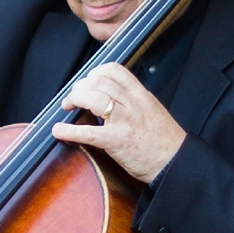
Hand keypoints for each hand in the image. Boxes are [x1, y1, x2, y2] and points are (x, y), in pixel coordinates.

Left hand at [52, 63, 184, 184]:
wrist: (175, 162)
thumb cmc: (164, 140)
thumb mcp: (152, 110)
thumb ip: (133, 101)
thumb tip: (111, 96)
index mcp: (141, 95)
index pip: (114, 70)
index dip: (95, 72)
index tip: (87, 81)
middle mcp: (132, 103)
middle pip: (98, 81)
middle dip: (79, 87)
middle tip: (73, 97)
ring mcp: (124, 121)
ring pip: (92, 98)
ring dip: (73, 99)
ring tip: (67, 107)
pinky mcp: (117, 141)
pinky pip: (89, 132)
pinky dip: (69, 131)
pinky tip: (58, 131)